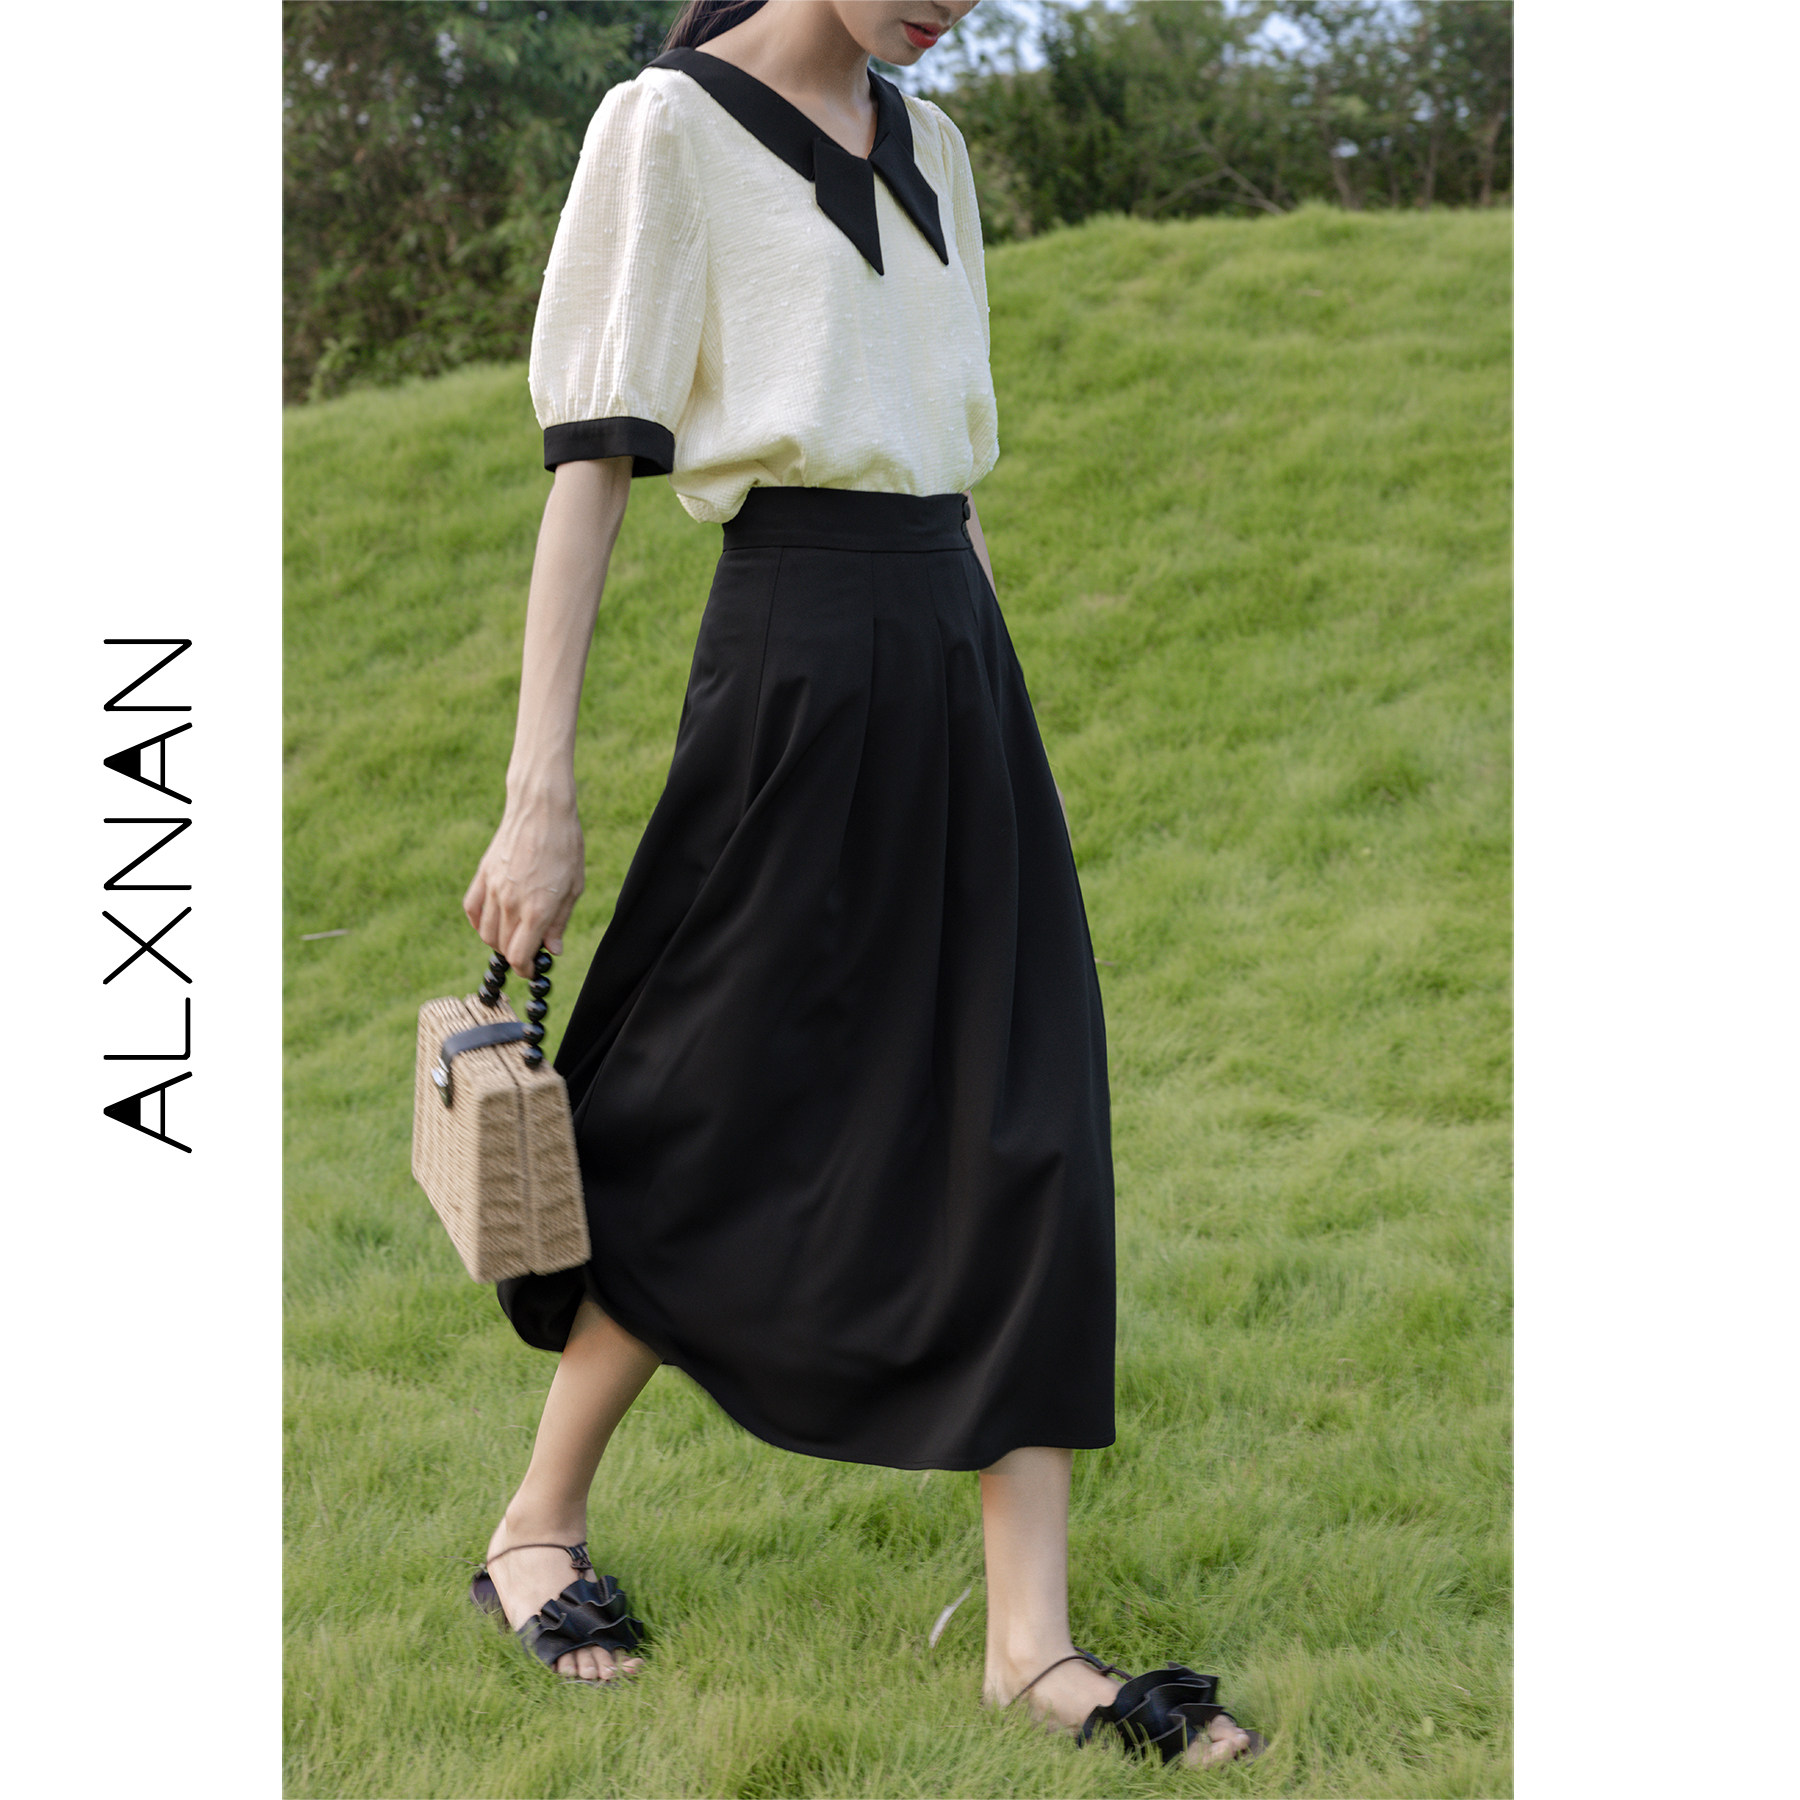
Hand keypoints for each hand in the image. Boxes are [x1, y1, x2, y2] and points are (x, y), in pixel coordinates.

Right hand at [462, 786, 585, 973]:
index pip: (520, 956)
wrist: (540, 809)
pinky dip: (479, 922)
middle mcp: (511, 903)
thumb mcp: (574, 887)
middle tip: (528, 951)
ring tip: (514, 935)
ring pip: (486, 932)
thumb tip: (553, 950)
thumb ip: (560, 922)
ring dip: (499, 941)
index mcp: (537, 910)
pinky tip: (492, 921)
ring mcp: (493, 889)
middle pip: (503, 947)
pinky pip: (472, 909)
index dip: (526, 969)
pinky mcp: (482, 875)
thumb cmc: (565, 846)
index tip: (532, 969)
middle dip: (516, 955)